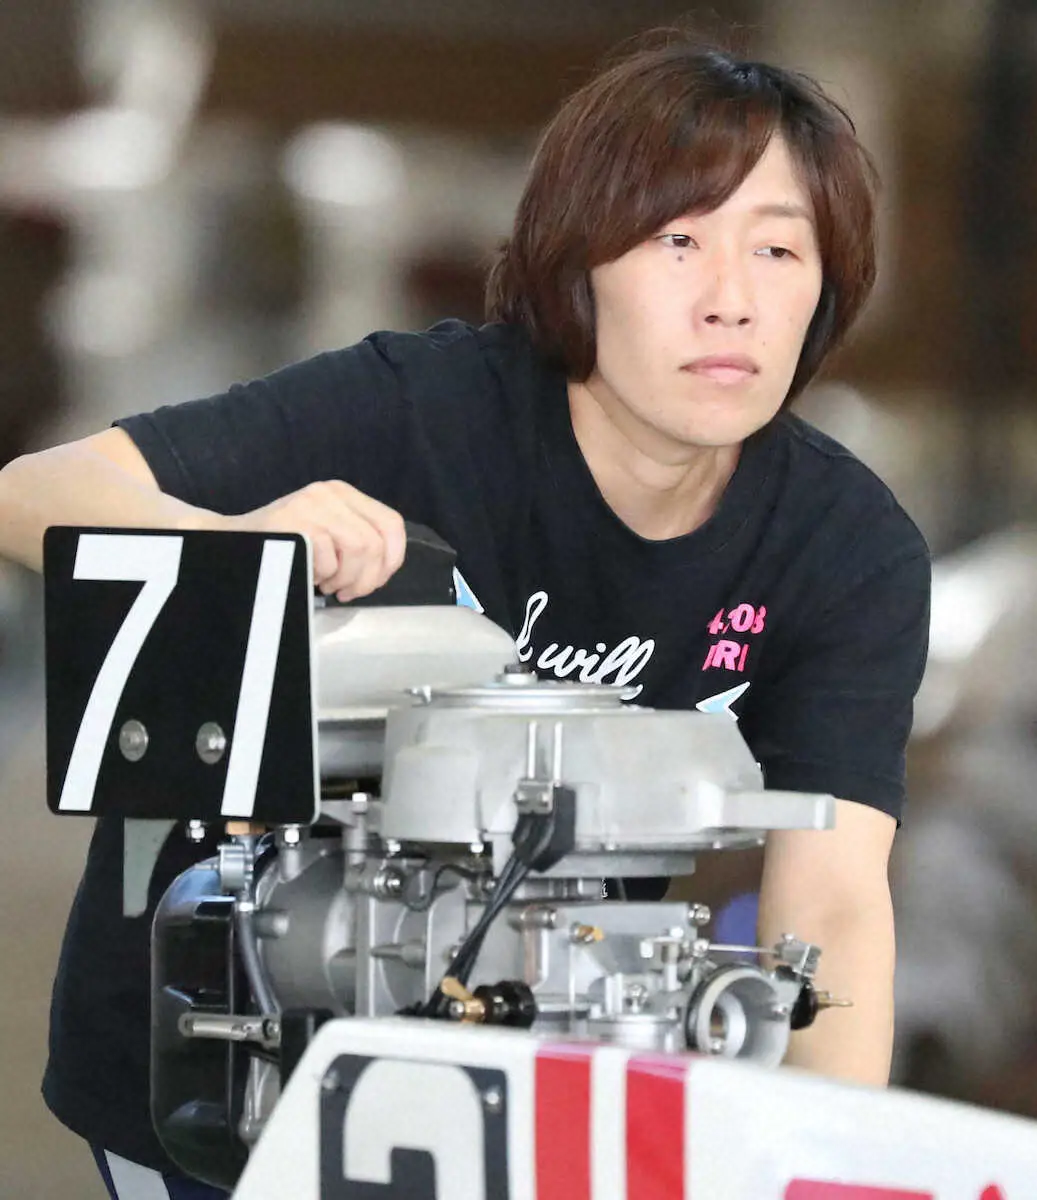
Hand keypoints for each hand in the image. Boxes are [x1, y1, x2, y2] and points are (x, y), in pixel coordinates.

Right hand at [223, 481, 405, 600]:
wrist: (229, 540)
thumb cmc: (282, 543)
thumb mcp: (326, 531)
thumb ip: (356, 540)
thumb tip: (385, 568)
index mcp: (342, 493)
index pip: (391, 524)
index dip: (392, 559)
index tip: (375, 581)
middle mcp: (329, 493)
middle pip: (376, 543)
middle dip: (367, 578)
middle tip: (346, 591)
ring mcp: (311, 505)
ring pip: (359, 551)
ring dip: (346, 579)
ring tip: (327, 584)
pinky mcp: (295, 522)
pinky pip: (329, 561)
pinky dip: (321, 577)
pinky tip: (308, 576)